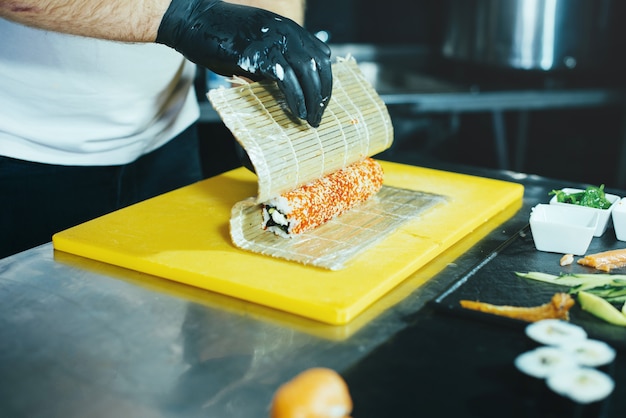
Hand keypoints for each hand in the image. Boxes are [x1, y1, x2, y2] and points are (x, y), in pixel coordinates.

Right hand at [156, 0, 331, 126]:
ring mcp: (273, 41)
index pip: (320, 54)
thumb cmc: (220, 36)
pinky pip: (286, 79)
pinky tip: (297, 112)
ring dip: (312, 100)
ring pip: (307, 73)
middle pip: (318, 66)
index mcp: (288, 28)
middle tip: (319, 115)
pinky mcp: (259, 54)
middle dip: (322, 94)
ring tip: (310, 119)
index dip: (325, 80)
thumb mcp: (256, 45)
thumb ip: (273, 61)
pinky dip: (295, 98)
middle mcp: (285, 32)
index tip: (322, 100)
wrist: (193, 21)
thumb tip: (287, 89)